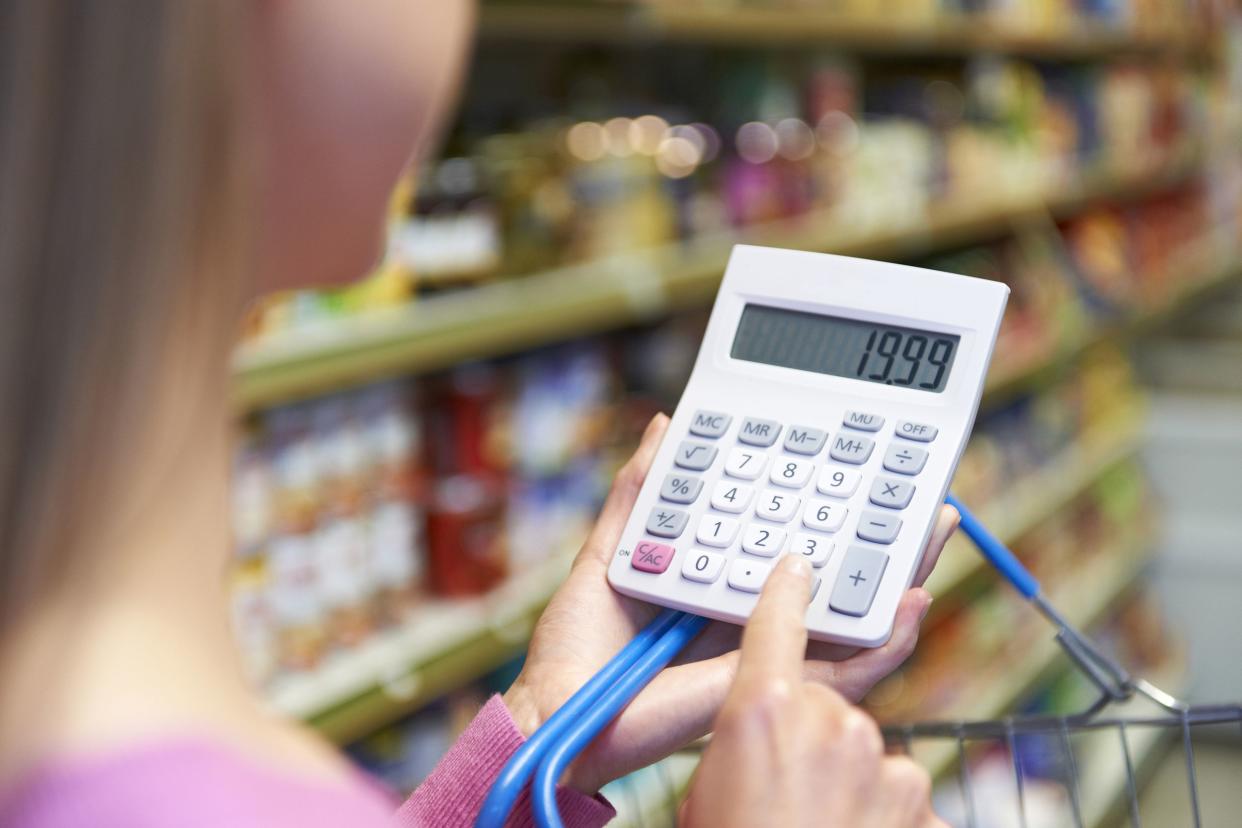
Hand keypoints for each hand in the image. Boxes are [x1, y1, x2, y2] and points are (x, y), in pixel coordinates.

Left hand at [502, 414, 958, 792]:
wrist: (561, 706)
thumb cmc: (578, 647)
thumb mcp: (611, 552)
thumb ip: (640, 493)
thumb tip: (666, 427)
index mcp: (723, 589)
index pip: (795, 548)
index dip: (833, 512)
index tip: (866, 470)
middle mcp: (754, 620)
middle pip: (839, 580)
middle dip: (886, 539)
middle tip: (924, 496)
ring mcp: (768, 653)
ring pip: (855, 619)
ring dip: (904, 577)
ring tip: (936, 530)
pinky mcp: (772, 685)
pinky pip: (844, 670)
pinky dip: (885, 642)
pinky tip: (911, 602)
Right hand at [681, 555, 946, 827]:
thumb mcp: (706, 793)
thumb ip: (741, 748)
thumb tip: (762, 747)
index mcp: (762, 711)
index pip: (777, 625)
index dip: (788, 591)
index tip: (800, 567)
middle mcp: (831, 721)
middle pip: (825, 707)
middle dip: (811, 742)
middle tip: (783, 796)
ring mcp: (883, 761)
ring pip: (865, 755)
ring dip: (848, 785)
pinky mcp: (921, 803)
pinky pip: (897, 797)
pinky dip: (880, 818)